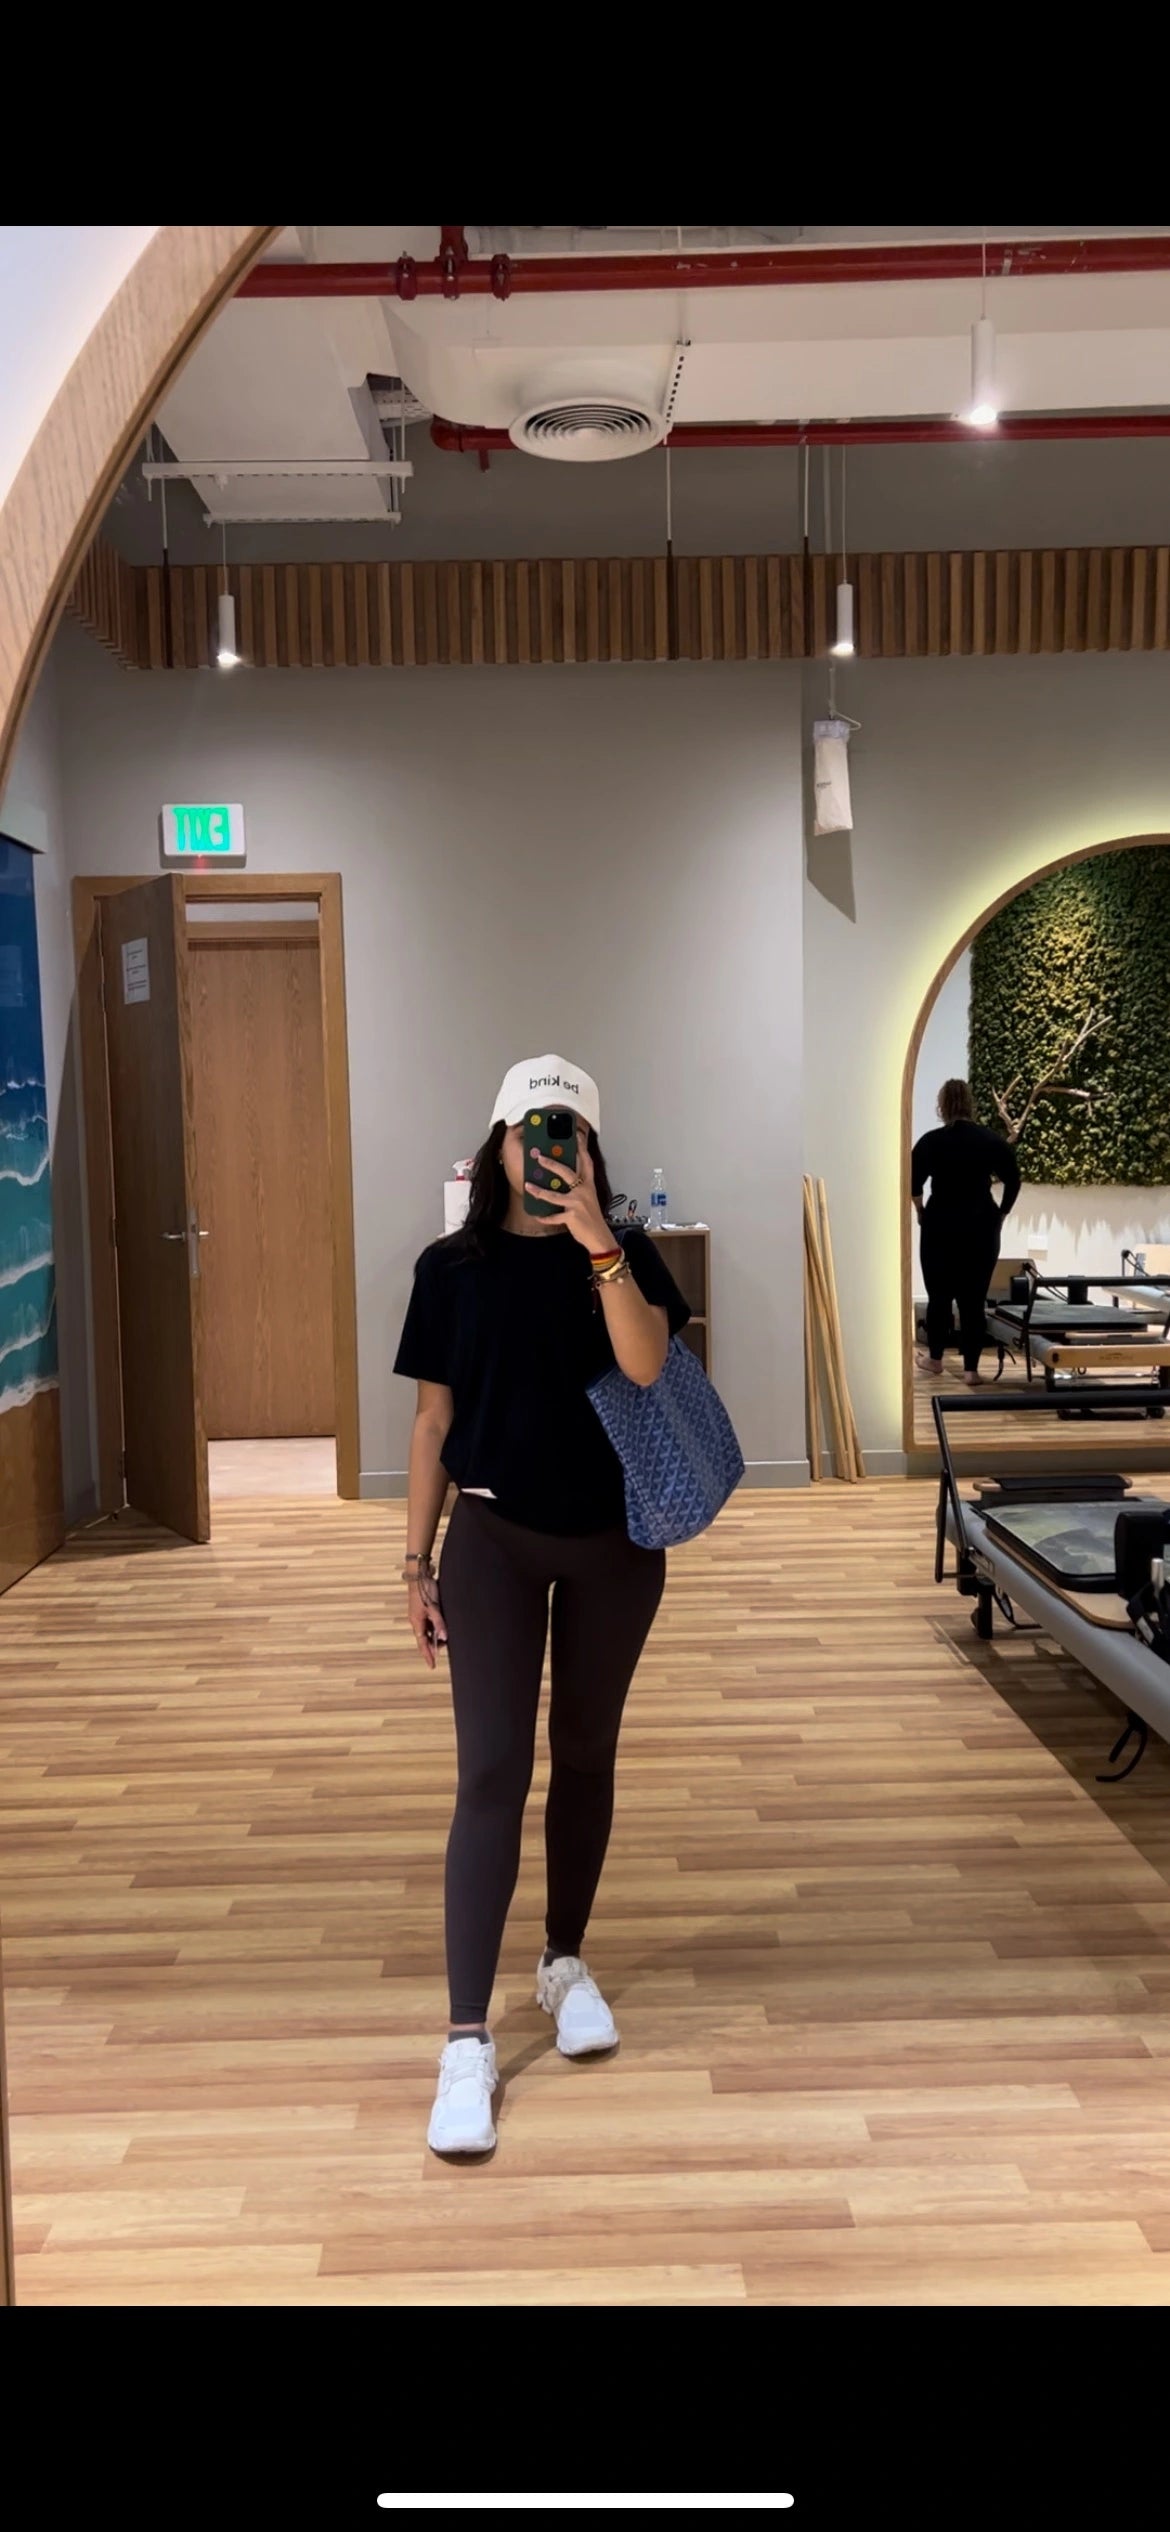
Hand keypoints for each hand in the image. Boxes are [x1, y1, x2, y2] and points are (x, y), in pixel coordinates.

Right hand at [408, 1573, 447, 1669]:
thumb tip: (444, 1637)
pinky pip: (429, 1622)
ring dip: (436, 1635)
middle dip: (434, 1645)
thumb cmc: (424, 1589)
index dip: (428, 1654)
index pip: (422, 1643)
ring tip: (447, 1637)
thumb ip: (439, 1622)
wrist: (419, 1573)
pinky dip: (435, 1626)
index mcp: (417, 1622)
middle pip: (424, 1638)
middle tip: (445, 1648)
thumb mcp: (434, 1607)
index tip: (432, 1665)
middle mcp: (416, 1620)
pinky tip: (442, 1625)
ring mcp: (419, 1614)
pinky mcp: (422, 1608)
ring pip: (427, 1630)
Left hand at [524, 1132, 611, 1252]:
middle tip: (539, 1157)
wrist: (599, 1237)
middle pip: (567, 1173)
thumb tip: (558, 1179)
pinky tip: (537, 1215)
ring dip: (539, 1191)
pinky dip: (544, 1217)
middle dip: (552, 1164)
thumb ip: (577, 1187)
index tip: (575, 1136)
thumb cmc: (592, 1217)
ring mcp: (577, 1204)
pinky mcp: (572, 1217)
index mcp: (589, 1185)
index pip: (586, 1162)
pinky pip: (553, 1216)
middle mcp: (584, 1191)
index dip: (581, 1148)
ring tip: (528, 1186)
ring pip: (554, 1195)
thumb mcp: (588, 1198)